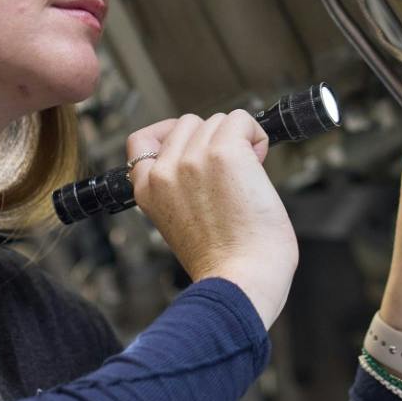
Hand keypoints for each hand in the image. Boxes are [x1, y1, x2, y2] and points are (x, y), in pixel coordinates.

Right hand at [126, 111, 298, 327]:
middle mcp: (165, 170)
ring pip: (219, 120)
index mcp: (147, 189)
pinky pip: (243, 120)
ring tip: (247, 177)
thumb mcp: (179, 222)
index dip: (170, 135)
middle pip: (189, 123)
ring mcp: (193, 159)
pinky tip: (260, 163)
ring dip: (238, 140)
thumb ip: (180, 187)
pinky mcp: (225, 153)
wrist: (241, 280)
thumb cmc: (223, 262)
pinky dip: (256, 135)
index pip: (141, 140)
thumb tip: (206, 151)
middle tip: (232, 175)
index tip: (193, 147)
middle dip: (213, 141)